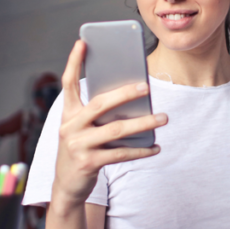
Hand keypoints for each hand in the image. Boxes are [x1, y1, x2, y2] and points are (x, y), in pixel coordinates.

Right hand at [51, 40, 167, 206]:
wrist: (66, 186)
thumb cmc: (80, 149)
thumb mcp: (81, 129)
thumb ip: (97, 114)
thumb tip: (132, 99)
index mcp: (68, 113)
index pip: (68, 83)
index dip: (73, 62)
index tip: (82, 42)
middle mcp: (70, 126)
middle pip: (100, 104)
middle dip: (124, 94)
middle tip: (146, 86)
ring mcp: (78, 145)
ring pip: (116, 130)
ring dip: (143, 123)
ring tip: (163, 117)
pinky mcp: (88, 163)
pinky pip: (121, 154)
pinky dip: (141, 151)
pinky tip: (156, 147)